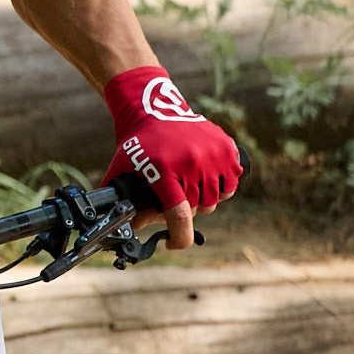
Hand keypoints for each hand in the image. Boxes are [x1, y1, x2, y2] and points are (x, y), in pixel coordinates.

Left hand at [100, 67, 244, 249]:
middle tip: (175, 201)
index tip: (174, 244)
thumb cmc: (138, 144)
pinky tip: (208, 179)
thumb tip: (122, 227)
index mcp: (164, 171)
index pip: (179, 214)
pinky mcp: (227, 149)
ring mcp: (212, 155)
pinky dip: (223, 186)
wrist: (155, 108)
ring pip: (216, 198)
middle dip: (186, 210)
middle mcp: (191, 163)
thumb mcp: (123, 168)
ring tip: (190, 188)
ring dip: (205, 200)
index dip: (179, 236)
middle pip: (198, 208)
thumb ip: (121, 198)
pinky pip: (231, 182)